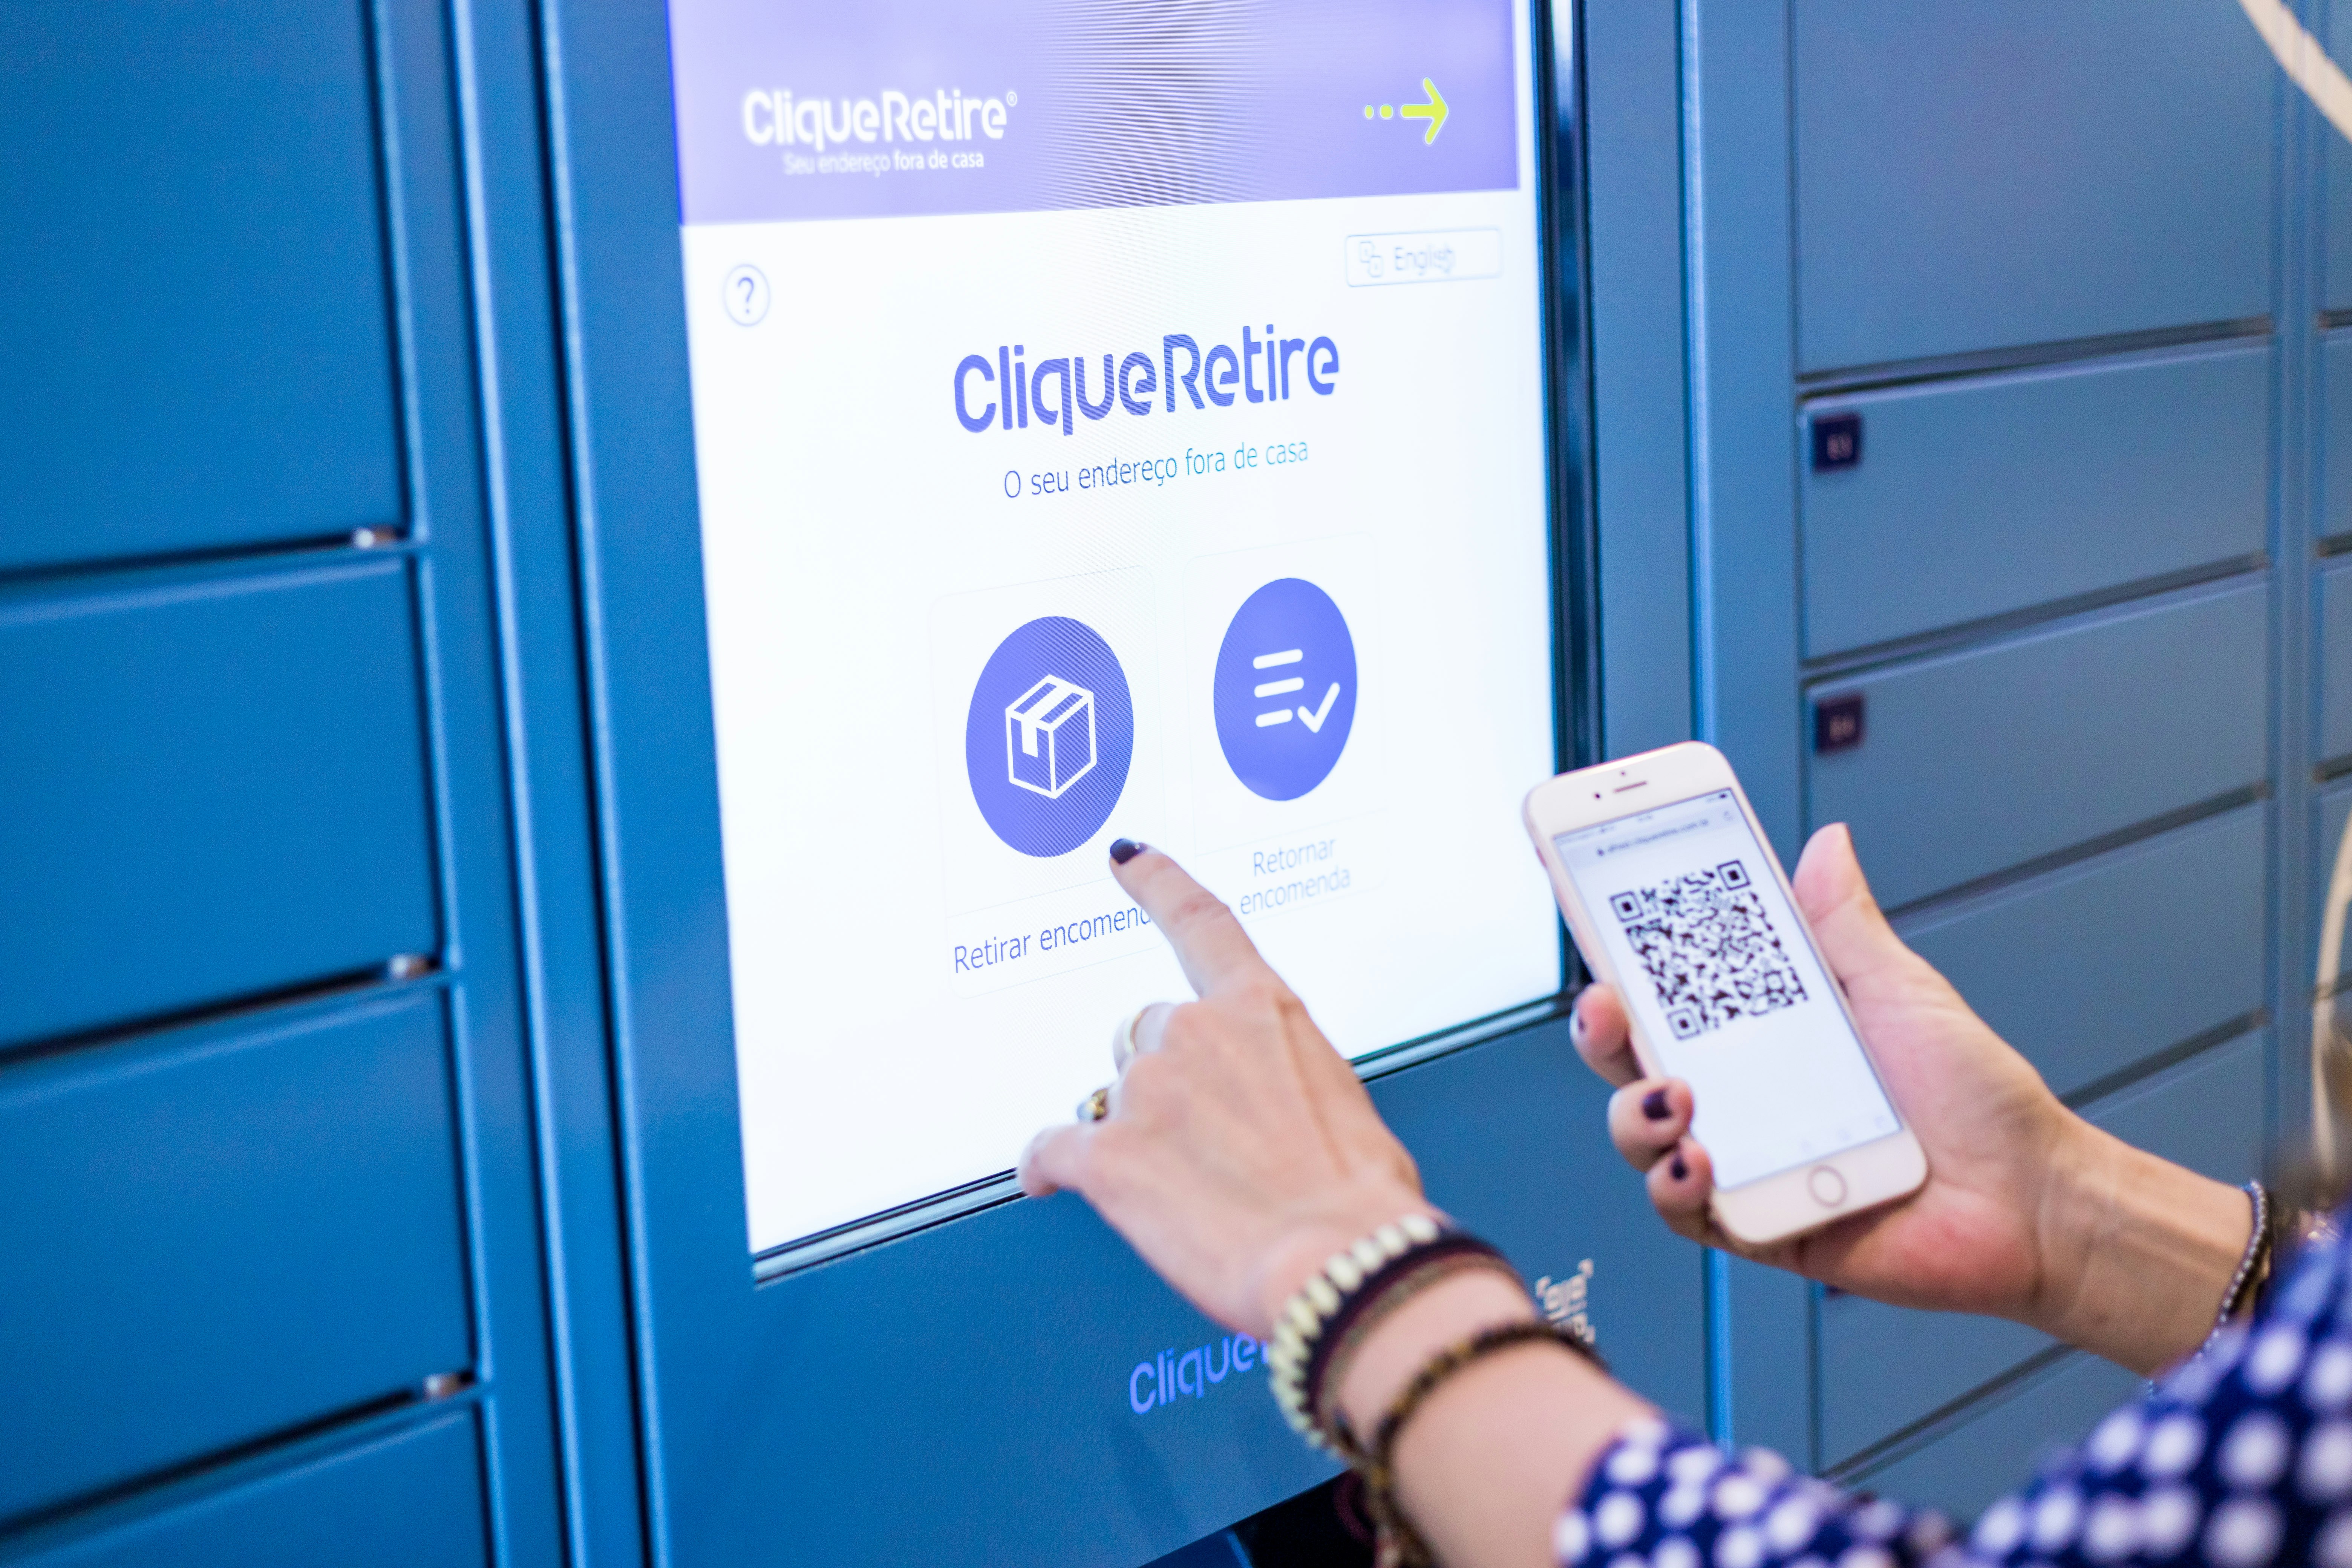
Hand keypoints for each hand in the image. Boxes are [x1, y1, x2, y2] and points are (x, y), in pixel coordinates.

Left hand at [1023, 842, 1649, 1567]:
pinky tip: (1046, 1185)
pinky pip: (1052, 1151)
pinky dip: (1045, 1169)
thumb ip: (1280, 1083)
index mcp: (1261, 1011)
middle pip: (1147, 1039)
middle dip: (1168, 1088)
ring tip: (1188, 1195)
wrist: (1342, 1263)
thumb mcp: (1338, 1109)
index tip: (1127, 855)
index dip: (1159, 883)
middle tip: (1209, 1151)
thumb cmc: (1358, 1199)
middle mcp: (1194, 1032)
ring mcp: (1146, 1090)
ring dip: (1137, 1139)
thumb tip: (1258, 1116)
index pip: (1202, 924)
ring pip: (1113, 1101)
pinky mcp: (1109, 1156)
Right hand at [1575, 822, 2249, 1372]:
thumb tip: (1826, 843)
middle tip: (1607, 1005)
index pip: (1672, 997)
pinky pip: (1687, 1213)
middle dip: (1601, 1032)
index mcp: (1766, 1039)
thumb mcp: (1900, 993)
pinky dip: (1677, 1188)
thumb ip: (1843, 925)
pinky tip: (1698, 1163)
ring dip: (1635, 1114)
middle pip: (1635, 1062)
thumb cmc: (1976, 1100)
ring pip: (1644, 1138)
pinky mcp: (1761, 1228)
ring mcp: (1746, 1164)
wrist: (2031, 1197)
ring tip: (1672, 1096)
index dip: (1624, 966)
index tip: (1598, 927)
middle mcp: (1742, 1100)